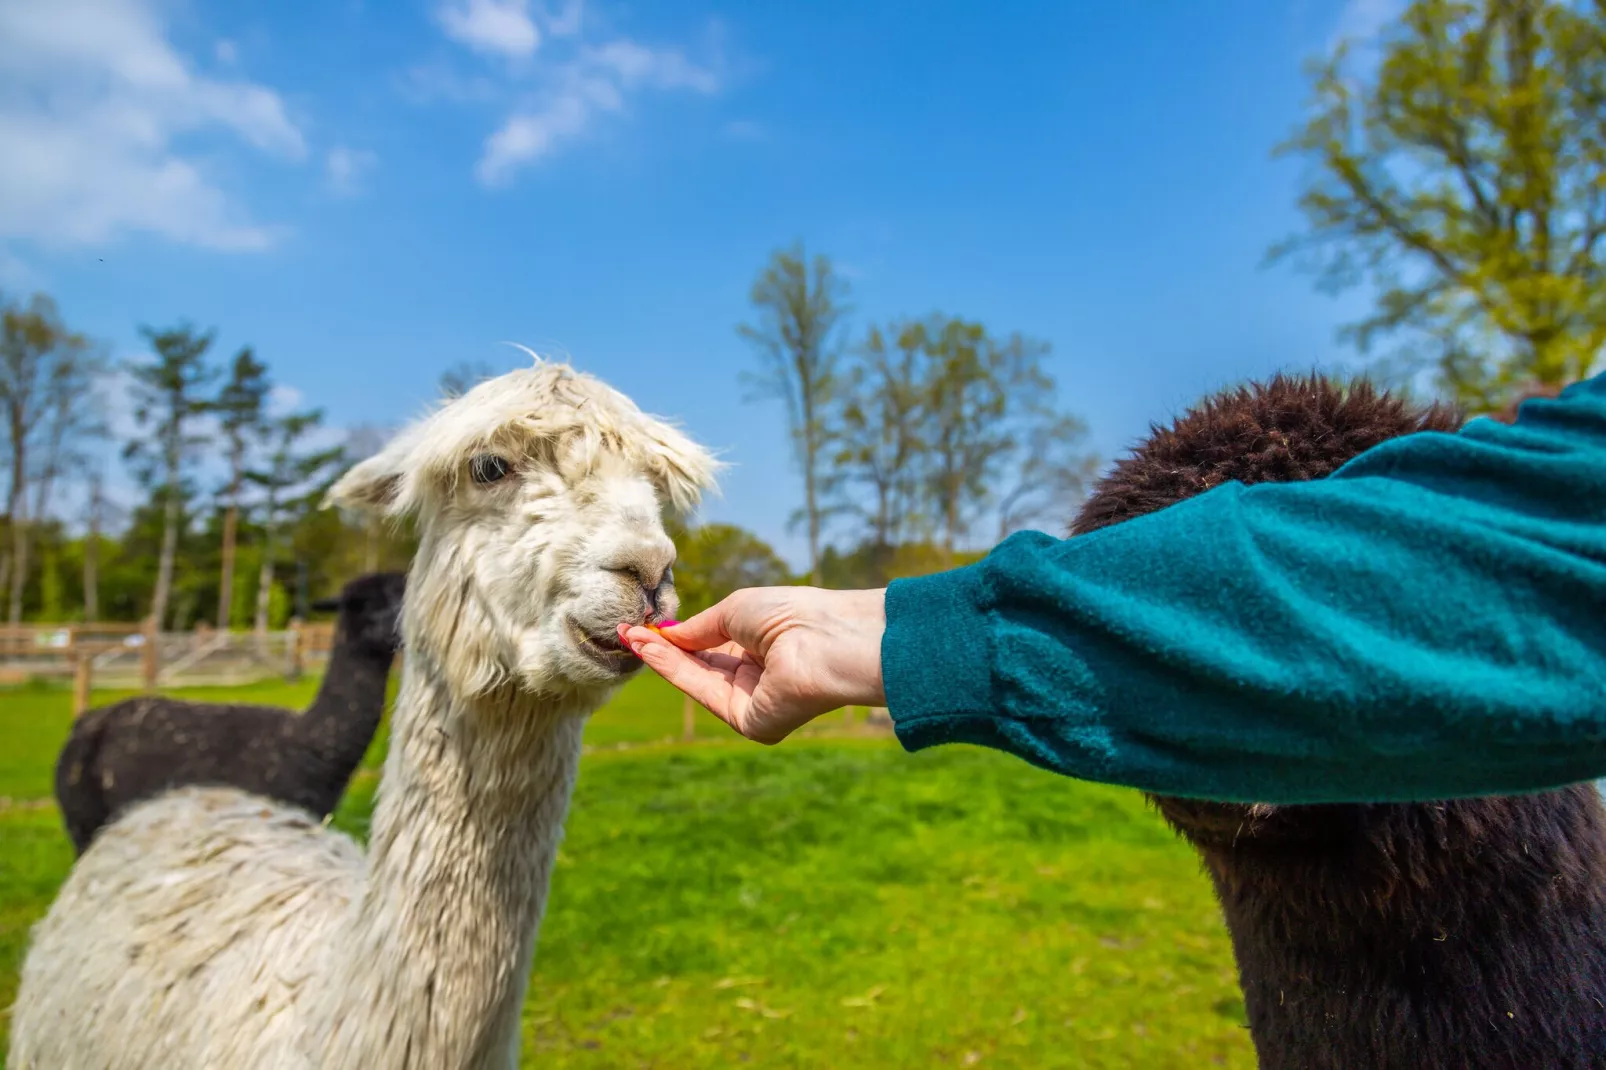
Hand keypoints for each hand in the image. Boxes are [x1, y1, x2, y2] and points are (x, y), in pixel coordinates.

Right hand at [618, 587, 886, 743]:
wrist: (825, 638)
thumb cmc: (792, 614)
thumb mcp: (736, 612)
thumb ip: (699, 629)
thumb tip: (668, 636)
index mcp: (763, 649)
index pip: (714, 647)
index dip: (679, 638)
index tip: (645, 627)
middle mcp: (758, 678)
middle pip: (702, 667)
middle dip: (665, 650)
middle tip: (628, 633)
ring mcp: (753, 703)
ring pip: (699, 680)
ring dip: (664, 659)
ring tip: (633, 637)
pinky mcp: (751, 724)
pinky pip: (706, 694)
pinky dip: (677, 672)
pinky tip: (652, 650)